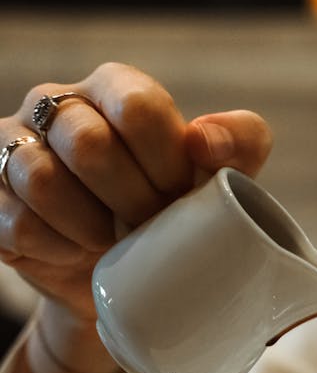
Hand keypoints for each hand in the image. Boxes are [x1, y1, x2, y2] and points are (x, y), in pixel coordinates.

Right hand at [0, 63, 272, 322]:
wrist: (127, 282)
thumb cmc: (175, 217)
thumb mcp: (222, 182)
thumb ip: (239, 145)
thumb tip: (204, 141)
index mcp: (114, 90)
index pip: (136, 107)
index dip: (165, 166)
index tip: (179, 200)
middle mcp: (57, 107)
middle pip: (87, 143)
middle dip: (130, 202)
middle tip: (148, 229)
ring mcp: (16, 148)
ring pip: (41, 179)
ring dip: (89, 227)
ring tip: (113, 244)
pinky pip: (19, 223)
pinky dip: (58, 249)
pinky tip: (79, 255)